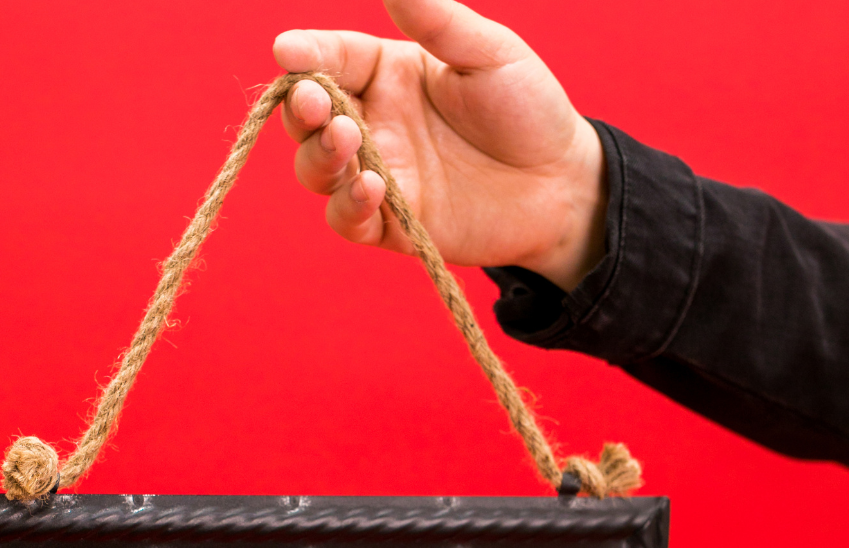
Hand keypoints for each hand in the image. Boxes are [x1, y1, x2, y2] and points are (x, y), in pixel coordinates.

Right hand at [273, 0, 606, 291]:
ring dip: (319, 156)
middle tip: (315, 102)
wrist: (560, 183)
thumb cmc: (527, 109)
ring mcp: (379, 176)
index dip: (304, 55)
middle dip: (300, 110)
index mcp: (388, 75)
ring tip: (345, 139)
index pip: (331, 59)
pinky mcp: (391, 225)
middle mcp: (374, 125)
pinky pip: (348, 220)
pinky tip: (371, 187)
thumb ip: (438, 21)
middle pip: (307, 119)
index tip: (287, 50)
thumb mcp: (488, 52)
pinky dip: (348, 205)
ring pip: (317, 170)